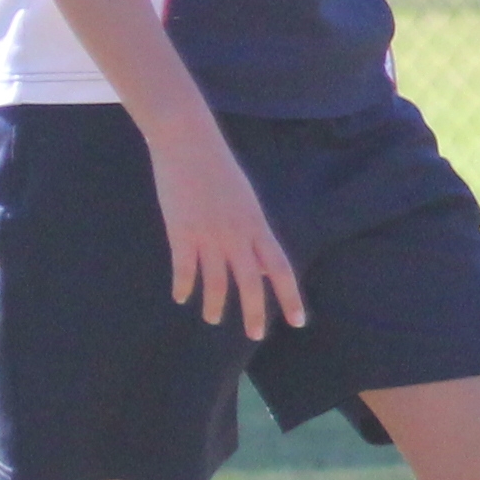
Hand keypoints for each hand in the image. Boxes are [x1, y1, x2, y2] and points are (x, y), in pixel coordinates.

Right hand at [147, 121, 304, 336]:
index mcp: (257, 225)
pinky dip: (184, 286)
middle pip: (252, 282)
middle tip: (255, 335)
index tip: (299, 322)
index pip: (281, 268)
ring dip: (215, 304)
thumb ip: (253, 232)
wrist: (189, 144)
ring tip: (212, 319)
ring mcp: (208, 234)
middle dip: (255, 312)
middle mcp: (237, 234)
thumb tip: (262, 263)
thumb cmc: (219, 171)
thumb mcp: (246, 201)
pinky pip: (185, 268)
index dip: (291, 296)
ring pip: (216, 281)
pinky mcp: (181, 231)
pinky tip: (182, 297)